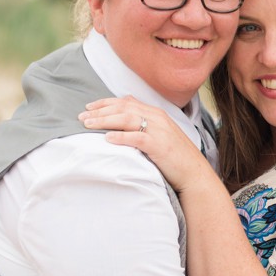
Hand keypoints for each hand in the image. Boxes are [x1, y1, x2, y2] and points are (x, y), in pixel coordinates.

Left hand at [78, 97, 210, 191]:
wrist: (194, 173)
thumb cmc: (174, 157)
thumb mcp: (159, 136)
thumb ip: (143, 127)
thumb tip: (121, 125)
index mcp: (156, 113)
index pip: (126, 102)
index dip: (106, 103)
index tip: (89, 107)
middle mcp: (157, 117)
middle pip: (123, 108)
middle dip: (100, 111)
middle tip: (81, 116)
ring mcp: (159, 130)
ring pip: (127, 119)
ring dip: (105, 121)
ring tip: (88, 124)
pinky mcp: (159, 145)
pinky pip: (137, 137)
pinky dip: (121, 136)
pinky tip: (107, 138)